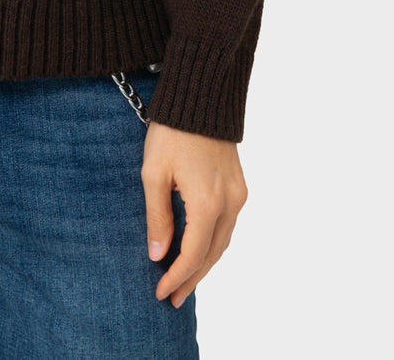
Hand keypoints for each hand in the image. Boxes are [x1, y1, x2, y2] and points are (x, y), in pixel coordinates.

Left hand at [141, 120, 247, 306]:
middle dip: (192, 279)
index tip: (159, 293)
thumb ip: (157, 217)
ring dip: (204, 264)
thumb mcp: (154, 173)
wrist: (201, 95)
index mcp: (207, 203)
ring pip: (223, 242)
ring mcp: (238, 194)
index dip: (176, 277)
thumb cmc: (171, 130)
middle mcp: (229, 203)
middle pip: (212, 255)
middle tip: (173, 299)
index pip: (192, 255)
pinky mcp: (239, 184)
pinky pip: (228, 225)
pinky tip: (199, 249)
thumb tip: (157, 255)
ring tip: (184, 282)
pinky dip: (214, 244)